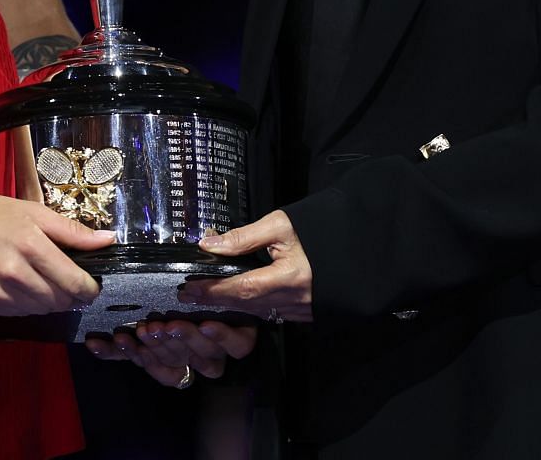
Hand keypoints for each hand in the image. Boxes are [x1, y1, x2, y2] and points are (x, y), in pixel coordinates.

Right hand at [0, 190, 113, 315]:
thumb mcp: (36, 213)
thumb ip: (73, 231)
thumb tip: (109, 240)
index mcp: (32, 246)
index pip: (75, 283)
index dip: (89, 289)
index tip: (92, 286)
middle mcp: (15, 273)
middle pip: (60, 300)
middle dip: (70, 294)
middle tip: (66, 281)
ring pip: (41, 311)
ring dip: (49, 301)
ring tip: (42, 281)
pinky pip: (19, 313)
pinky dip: (27, 304)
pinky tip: (23, 286)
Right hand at [85, 319, 257, 386]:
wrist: (236, 285)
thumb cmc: (184, 305)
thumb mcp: (151, 319)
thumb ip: (124, 339)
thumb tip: (92, 341)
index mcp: (176, 361)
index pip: (154, 368)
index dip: (136, 356)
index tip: (120, 337)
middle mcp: (197, 358)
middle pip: (179, 362)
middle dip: (161, 348)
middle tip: (147, 329)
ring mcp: (220, 350)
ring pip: (206, 358)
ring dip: (187, 342)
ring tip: (172, 324)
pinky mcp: (241, 339)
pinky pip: (234, 346)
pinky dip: (220, 336)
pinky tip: (206, 323)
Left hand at [176, 209, 311, 321]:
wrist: (353, 246)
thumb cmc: (319, 230)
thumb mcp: (281, 225)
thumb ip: (245, 237)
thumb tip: (210, 244)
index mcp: (291, 276)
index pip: (243, 287)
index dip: (214, 289)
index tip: (190, 286)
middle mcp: (296, 299)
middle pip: (245, 304)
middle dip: (214, 300)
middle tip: (187, 295)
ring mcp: (300, 310)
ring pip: (256, 313)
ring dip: (229, 307)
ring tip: (203, 297)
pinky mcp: (303, 313)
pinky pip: (269, 314)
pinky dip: (248, 308)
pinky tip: (233, 301)